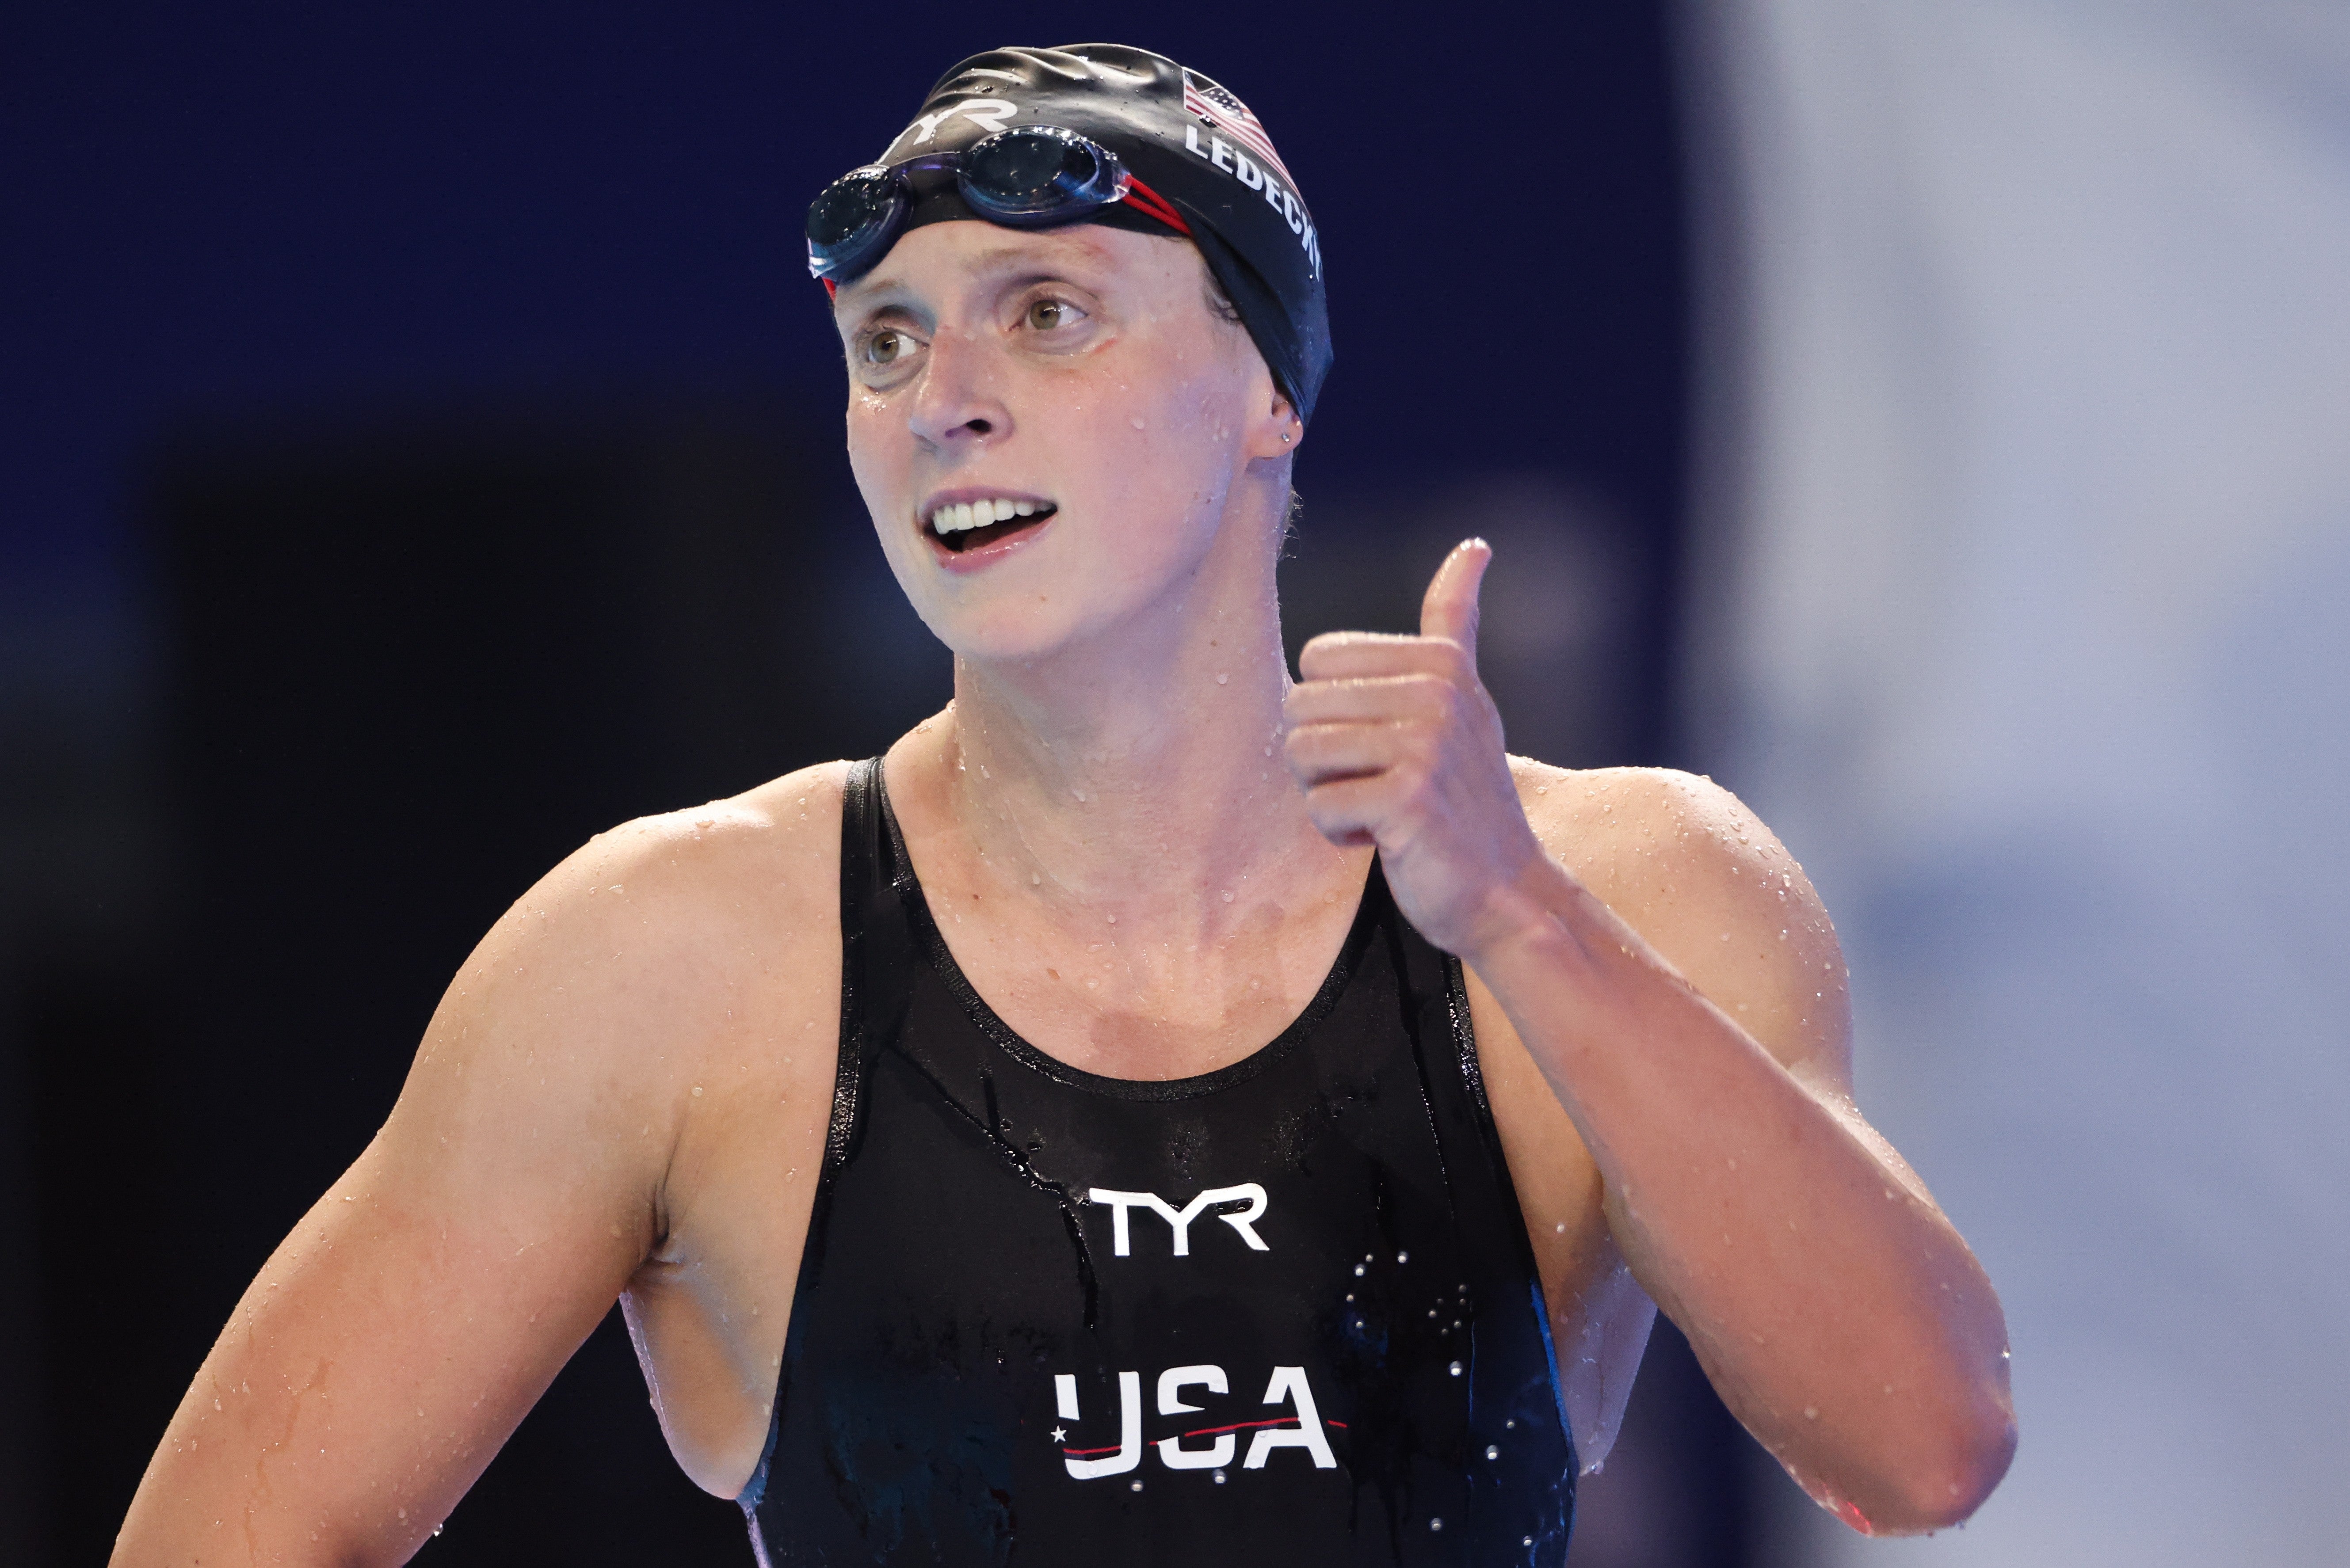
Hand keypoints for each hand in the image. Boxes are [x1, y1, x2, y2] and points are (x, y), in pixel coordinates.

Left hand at [1282, 539, 1545, 956]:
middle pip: (1299, 706)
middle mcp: (1437, 693)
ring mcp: (1426, 745)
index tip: (1385, 746)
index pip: (1315, 661)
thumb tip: (1474, 546)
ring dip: (1327, 794)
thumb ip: (1455, 624)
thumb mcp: (1463, 700)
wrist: (1505, 892)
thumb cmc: (1465, 799)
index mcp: (1440, 663)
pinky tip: (1384, 839)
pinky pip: (1317, 805)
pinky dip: (1339, 832)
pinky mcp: (1408, 798)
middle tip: (1378, 784)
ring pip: (1300, 754)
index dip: (1333, 714)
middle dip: (1322, 757)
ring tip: (1380, 809)